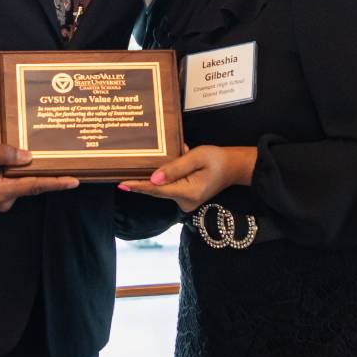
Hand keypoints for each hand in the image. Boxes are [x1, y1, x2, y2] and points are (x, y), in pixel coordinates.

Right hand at [0, 134, 78, 211]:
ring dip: (5, 155)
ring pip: (12, 173)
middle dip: (21, 154)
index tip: (75, 181)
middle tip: (6, 133)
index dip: (56, 183)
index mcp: (0, 192)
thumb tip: (29, 155)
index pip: (34, 185)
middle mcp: (2, 200)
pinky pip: (4, 176)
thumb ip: (3, 153)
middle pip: (23, 175)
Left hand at [118, 145, 255, 213]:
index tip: (121, 184)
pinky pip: (172, 186)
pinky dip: (171, 174)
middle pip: (158, 189)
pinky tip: (179, 158)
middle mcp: (185, 202)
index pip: (156, 190)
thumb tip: (153, 178)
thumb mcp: (196, 157)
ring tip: (173, 154)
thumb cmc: (218, 159)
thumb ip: (175, 167)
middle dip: (148, 175)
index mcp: (188, 192)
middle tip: (132, 164)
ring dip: (163, 172)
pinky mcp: (187, 198)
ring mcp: (186, 202)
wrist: (235, 166)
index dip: (138, 186)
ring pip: (164, 187)